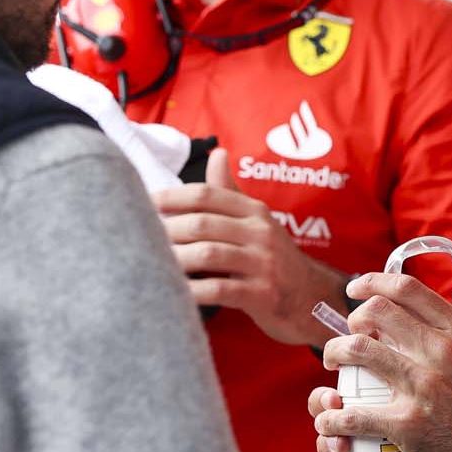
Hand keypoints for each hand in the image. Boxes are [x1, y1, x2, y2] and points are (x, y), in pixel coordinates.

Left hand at [153, 148, 347, 347]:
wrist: (311, 298)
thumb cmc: (273, 259)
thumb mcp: (257, 221)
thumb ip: (230, 192)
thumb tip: (217, 153)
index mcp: (254, 211)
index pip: (207, 195)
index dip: (172, 198)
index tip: (146, 204)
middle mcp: (260, 232)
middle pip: (202, 223)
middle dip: (167, 231)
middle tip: (140, 240)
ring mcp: (263, 263)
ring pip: (208, 254)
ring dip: (175, 260)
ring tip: (151, 265)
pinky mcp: (263, 294)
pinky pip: (219, 290)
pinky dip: (192, 291)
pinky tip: (175, 294)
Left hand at [308, 272, 451, 451]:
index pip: (408, 289)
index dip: (373, 282)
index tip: (357, 289)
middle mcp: (440, 352)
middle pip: (376, 312)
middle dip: (352, 319)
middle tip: (349, 335)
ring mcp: (423, 387)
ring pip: (358, 351)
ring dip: (334, 354)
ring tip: (333, 364)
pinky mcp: (407, 425)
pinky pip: (354, 414)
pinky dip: (333, 417)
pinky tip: (330, 419)